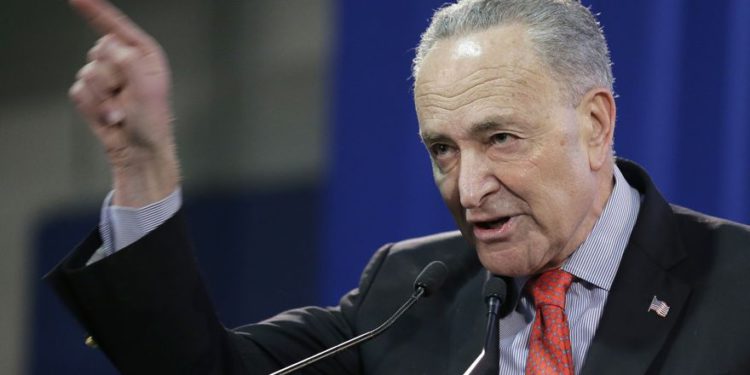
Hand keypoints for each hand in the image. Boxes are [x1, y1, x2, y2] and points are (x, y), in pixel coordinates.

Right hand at [68, 0, 178, 206]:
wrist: (138, 151)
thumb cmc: (151, 122)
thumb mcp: (148, 89)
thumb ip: (129, 62)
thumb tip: (109, 46)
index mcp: (144, 54)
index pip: (116, 26)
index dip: (95, 11)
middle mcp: (124, 61)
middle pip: (98, 51)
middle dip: (110, 77)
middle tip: (126, 97)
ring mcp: (106, 77)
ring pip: (87, 73)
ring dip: (102, 98)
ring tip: (120, 113)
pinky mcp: (91, 93)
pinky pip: (78, 91)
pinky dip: (92, 107)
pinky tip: (109, 118)